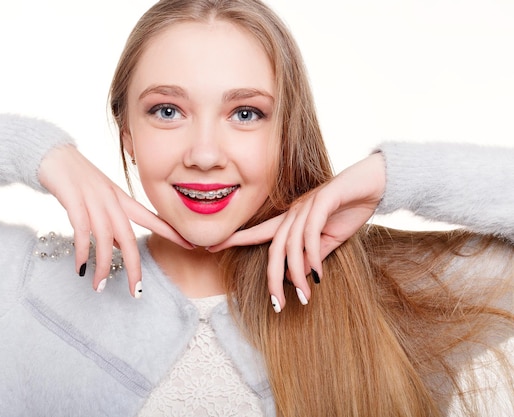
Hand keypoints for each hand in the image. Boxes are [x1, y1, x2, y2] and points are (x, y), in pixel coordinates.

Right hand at [38, 144, 192, 296]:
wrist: (52, 154)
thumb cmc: (76, 180)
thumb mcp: (100, 200)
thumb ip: (111, 223)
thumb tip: (119, 249)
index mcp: (121, 199)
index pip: (151, 218)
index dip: (171, 232)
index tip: (191, 246)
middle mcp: (111, 200)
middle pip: (128, 237)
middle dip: (134, 267)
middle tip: (136, 292)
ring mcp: (93, 199)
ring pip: (105, 237)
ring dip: (103, 265)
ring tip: (99, 286)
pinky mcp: (73, 198)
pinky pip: (81, 229)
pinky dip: (82, 250)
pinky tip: (81, 267)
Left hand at [209, 152, 384, 309]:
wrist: (375, 182)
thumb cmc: (350, 209)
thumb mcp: (331, 239)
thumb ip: (315, 254)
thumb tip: (303, 276)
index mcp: (291, 219)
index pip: (259, 232)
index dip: (235, 239)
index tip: (211, 248)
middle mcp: (294, 212)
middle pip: (273, 248)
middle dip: (272, 278)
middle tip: (277, 305)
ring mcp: (307, 205)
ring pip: (291, 245)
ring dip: (296, 274)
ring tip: (303, 297)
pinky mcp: (323, 201)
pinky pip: (310, 233)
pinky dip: (312, 255)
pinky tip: (318, 274)